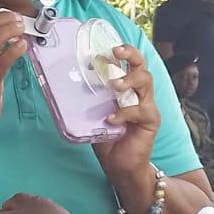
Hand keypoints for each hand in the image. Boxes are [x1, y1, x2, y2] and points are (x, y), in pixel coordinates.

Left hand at [94, 45, 160, 212]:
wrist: (121, 167)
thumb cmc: (108, 140)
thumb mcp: (93, 115)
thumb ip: (88, 100)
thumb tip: (63, 82)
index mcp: (127, 89)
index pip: (129, 63)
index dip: (122, 52)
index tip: (108, 46)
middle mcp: (140, 94)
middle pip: (142, 66)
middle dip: (130, 55)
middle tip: (116, 52)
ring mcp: (147, 106)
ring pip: (146, 82)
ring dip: (129, 80)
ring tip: (115, 85)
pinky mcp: (150, 121)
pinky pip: (140, 111)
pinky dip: (124, 113)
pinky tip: (111, 119)